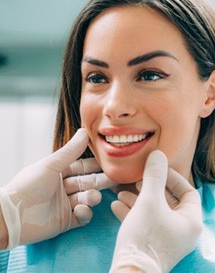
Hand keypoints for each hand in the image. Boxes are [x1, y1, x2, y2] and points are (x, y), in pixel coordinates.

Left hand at [0, 129, 114, 249]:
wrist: (12, 215)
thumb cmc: (28, 185)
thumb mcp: (51, 165)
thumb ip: (70, 151)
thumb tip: (84, 131)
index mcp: (58, 172)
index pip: (81, 167)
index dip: (95, 165)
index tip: (109, 162)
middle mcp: (63, 188)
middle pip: (86, 183)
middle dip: (100, 181)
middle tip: (115, 179)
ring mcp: (64, 205)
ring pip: (85, 199)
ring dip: (92, 197)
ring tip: (94, 197)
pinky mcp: (65, 222)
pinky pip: (81, 217)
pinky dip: (84, 213)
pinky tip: (80, 210)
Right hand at [110, 150, 202, 272]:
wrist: (130, 271)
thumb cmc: (145, 235)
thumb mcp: (149, 200)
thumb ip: (154, 176)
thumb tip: (158, 154)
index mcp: (189, 220)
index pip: (188, 191)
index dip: (173, 177)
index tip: (156, 170)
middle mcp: (181, 230)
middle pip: (168, 200)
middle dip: (150, 188)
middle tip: (137, 180)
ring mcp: (166, 238)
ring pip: (153, 211)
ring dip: (137, 199)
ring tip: (121, 191)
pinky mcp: (151, 243)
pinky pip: (144, 222)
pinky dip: (132, 212)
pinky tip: (116, 205)